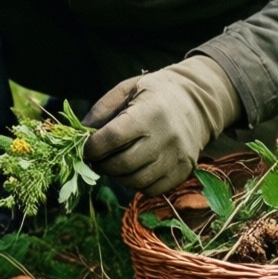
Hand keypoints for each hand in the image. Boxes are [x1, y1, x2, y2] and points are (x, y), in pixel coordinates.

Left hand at [81, 58, 241, 194]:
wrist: (199, 101)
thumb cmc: (156, 92)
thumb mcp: (127, 88)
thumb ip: (102, 110)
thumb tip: (79, 133)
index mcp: (149, 112)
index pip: (113, 138)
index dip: (93, 147)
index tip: (85, 148)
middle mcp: (166, 137)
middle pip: (123, 164)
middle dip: (101, 165)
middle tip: (96, 160)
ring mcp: (177, 157)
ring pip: (137, 181)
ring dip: (117, 177)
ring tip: (112, 165)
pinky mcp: (184, 171)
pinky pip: (154, 189)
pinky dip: (137, 184)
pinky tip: (132, 170)